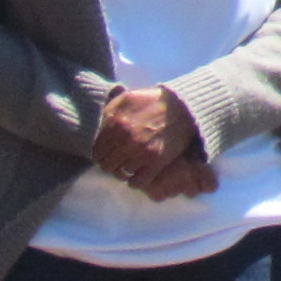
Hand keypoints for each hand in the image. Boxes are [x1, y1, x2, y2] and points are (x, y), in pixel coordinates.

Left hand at [92, 84, 212, 199]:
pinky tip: (137, 175)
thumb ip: (108, 112)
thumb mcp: (126, 99)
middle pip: (107, 164)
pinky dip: (135, 181)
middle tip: (116, 162)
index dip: (100, 154)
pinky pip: (138, 182)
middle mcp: (126, 140)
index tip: (106, 154)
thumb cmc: (153, 102)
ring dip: (122, 172)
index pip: (97, 151)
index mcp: (116, 124)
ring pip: (121, 174)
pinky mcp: (157, 162)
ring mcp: (141, 152)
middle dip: (110, 164)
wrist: (183, 108)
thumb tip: (98, 128)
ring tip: (127, 167)